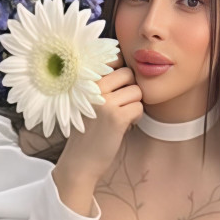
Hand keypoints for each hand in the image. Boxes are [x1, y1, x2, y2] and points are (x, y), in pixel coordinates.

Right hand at [61, 50, 142, 180]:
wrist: (80, 162)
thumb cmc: (88, 130)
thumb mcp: (88, 101)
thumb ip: (102, 83)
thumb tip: (128, 66)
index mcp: (85, 80)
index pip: (113, 58)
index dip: (121, 72)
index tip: (117, 88)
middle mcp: (94, 87)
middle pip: (128, 73)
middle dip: (130, 89)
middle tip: (121, 106)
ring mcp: (105, 102)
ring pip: (136, 91)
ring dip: (134, 105)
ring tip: (122, 117)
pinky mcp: (116, 118)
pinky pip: (139, 107)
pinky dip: (136, 118)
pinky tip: (125, 126)